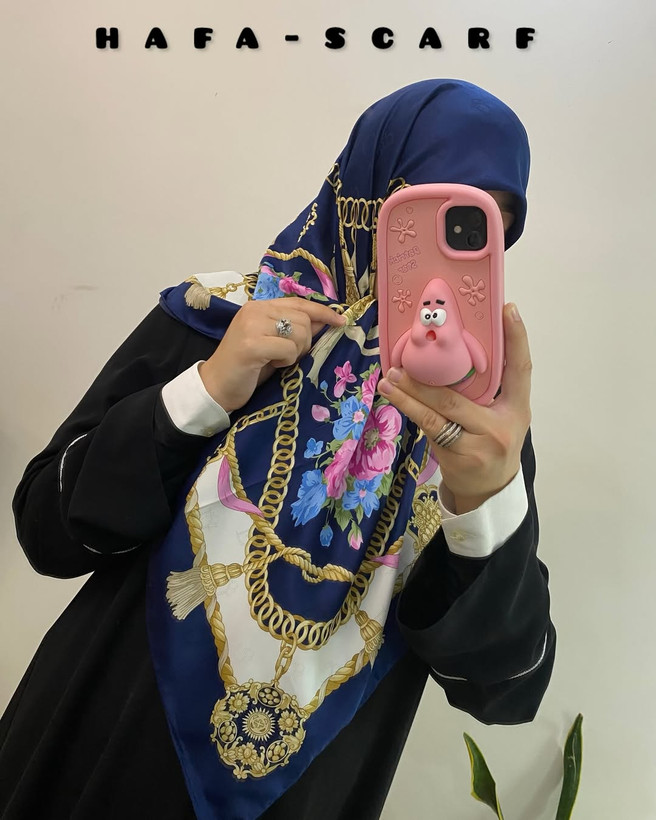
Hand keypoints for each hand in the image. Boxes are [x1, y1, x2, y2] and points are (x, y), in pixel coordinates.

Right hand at [199, 297, 344, 413]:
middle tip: (289, 356)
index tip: (340, 320)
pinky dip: (286, 361)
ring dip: (295, 352)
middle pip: (303, 319)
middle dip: (305, 341)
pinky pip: (288, 349)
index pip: (299, 302)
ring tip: (277, 360)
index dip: (322, 311)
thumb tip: (326, 320)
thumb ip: (295, 329)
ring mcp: (252, 325)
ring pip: (298, 333)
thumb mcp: (274, 344)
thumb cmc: (246, 368)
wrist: (215, 387)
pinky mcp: (251, 344)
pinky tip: (270, 365)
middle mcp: (255, 310)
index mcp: (259, 306)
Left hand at [377, 303, 531, 513]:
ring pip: (439, 414)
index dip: (517, 338)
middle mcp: (502, 425)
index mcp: (517, 408)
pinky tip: (394, 397)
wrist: (490, 491)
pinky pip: (430, 429)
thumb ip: (486, 390)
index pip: (521, 369)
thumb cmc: (491, 443)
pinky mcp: (459, 458)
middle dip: (426, 378)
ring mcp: (479, 444)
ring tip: (390, 378)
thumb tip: (447, 353)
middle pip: (459, 396)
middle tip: (403, 359)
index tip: (508, 309)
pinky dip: (410, 410)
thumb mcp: (500, 416)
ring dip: (409, 394)